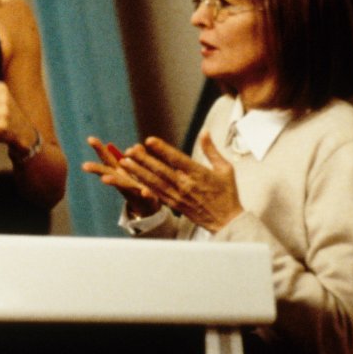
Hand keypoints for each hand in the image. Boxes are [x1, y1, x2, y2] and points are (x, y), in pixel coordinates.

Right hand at [81, 136, 159, 217]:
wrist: (152, 208)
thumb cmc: (141, 185)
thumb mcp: (139, 169)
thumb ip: (138, 157)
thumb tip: (136, 146)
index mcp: (120, 172)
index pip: (108, 158)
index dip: (99, 149)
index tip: (90, 138)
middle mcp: (123, 181)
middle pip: (108, 173)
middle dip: (96, 169)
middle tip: (84, 166)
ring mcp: (134, 191)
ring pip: (123, 185)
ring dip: (114, 182)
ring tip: (103, 180)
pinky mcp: (149, 199)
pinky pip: (147, 196)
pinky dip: (146, 194)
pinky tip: (144, 191)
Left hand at [117, 133, 242, 231]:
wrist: (226, 221)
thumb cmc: (228, 194)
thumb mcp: (225, 169)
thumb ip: (211, 150)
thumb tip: (205, 131)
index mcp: (199, 174)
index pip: (177, 159)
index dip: (162, 149)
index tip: (149, 140)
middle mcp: (186, 185)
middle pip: (161, 170)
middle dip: (143, 160)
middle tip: (130, 150)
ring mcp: (178, 196)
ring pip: (155, 182)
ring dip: (138, 172)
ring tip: (124, 163)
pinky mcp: (174, 204)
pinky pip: (156, 194)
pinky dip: (143, 186)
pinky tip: (131, 180)